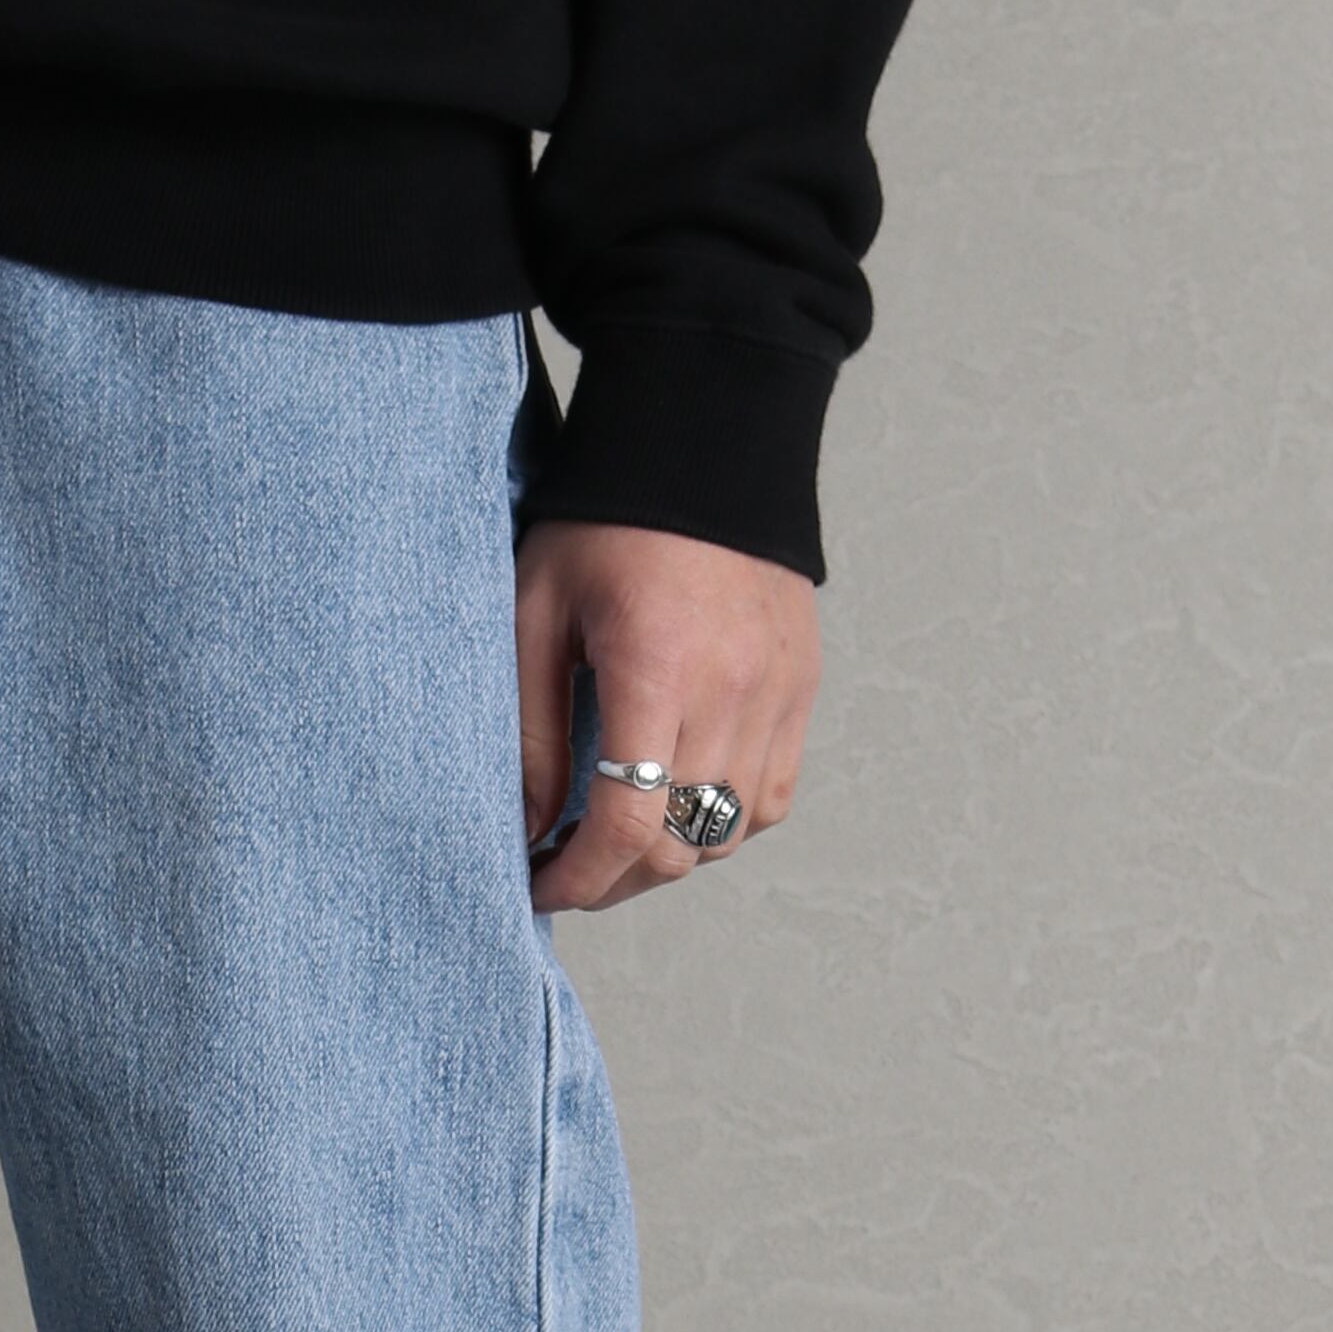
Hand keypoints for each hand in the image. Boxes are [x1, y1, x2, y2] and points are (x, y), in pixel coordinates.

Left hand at [516, 521, 820, 914]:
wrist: (705, 443)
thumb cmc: (605, 521)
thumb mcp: (535, 612)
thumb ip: (531, 729)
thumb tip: (532, 827)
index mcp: (658, 667)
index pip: (629, 822)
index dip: (579, 879)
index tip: (539, 887)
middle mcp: (732, 690)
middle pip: (679, 844)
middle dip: (613, 880)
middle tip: (564, 870)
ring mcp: (778, 692)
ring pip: (727, 833)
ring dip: (667, 856)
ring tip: (616, 839)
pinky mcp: (801, 687)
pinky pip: (769, 798)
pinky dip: (721, 822)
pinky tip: (675, 804)